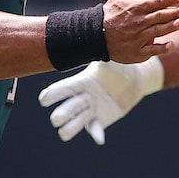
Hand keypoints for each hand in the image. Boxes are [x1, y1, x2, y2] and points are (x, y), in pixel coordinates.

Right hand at [38, 57, 163, 144]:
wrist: (135, 79)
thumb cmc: (120, 66)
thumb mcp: (111, 59)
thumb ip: (103, 54)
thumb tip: (98, 38)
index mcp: (82, 82)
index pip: (64, 88)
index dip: (53, 94)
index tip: (43, 99)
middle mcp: (83, 98)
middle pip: (68, 107)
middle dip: (62, 114)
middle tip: (56, 119)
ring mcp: (91, 111)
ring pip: (76, 122)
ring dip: (70, 128)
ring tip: (64, 133)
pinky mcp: (101, 120)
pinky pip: (96, 128)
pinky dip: (97, 134)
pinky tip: (100, 139)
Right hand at [101, 0, 178, 62]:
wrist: (97, 33)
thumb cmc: (113, 9)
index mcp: (137, 6)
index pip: (156, 1)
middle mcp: (138, 22)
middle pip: (159, 16)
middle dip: (173, 12)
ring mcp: (138, 38)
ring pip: (157, 32)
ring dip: (170, 28)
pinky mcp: (138, 52)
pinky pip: (152, 50)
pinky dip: (162, 48)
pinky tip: (172, 45)